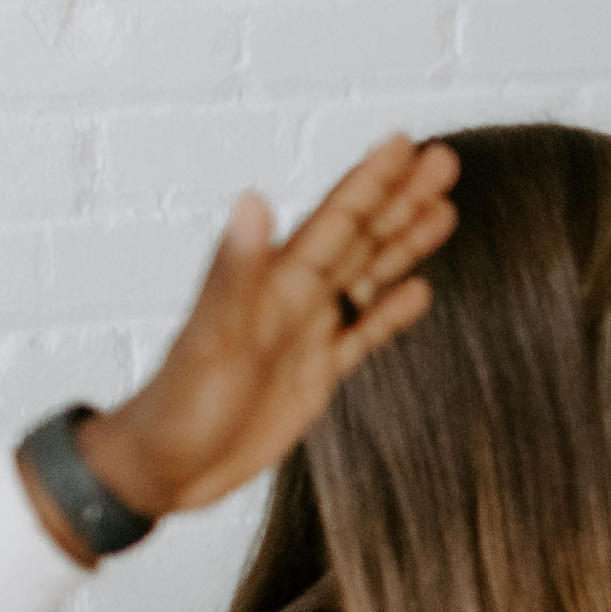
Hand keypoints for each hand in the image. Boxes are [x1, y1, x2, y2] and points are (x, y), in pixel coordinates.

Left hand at [56, 136, 462, 544]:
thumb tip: (253, 201)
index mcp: (275, 284)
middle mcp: (294, 299)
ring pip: (366, 275)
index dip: (371, 182)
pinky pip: (362, 332)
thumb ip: (235, 274)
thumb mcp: (210, 340)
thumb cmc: (178, 408)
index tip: (408, 144)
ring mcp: (306, 334)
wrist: (165, 468)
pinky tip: (419, 291)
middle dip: (401, 199)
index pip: (335, 221)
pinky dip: (391, 310)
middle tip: (446, 161)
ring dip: (404, 243)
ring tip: (445, 211)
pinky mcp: (315, 374)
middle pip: (359, 237)